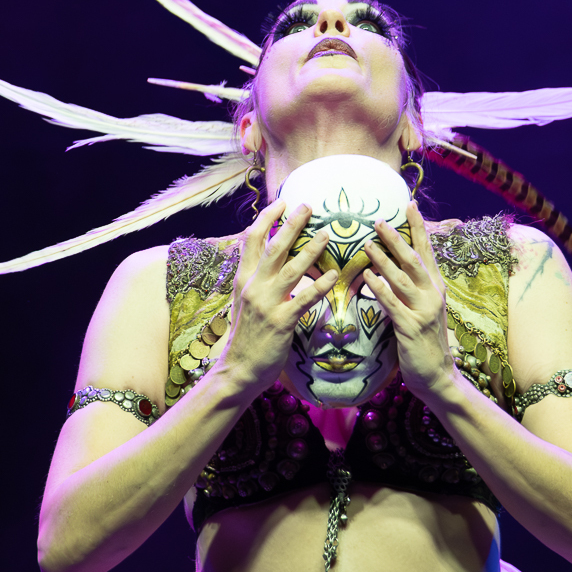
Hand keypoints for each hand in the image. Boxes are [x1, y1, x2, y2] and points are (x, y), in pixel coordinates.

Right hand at [211, 199, 337, 396]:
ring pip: (291, 269)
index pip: (252, 240)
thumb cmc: (246, 336)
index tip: (281, 202)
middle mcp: (253, 286)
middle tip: (307, 206)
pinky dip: (319, 285)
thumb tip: (268, 260)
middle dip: (291, 224)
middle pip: (273, 247)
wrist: (238, 370)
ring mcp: (266, 303)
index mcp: (243, 279)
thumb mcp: (243, 302)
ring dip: (310, 249)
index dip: (266, 218)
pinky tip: (333, 276)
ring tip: (326, 234)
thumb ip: (255, 279)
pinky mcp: (281, 321)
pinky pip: (304, 299)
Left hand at [364, 202, 457, 396]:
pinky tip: (368, 277)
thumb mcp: (423, 309)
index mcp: (435, 287)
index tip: (409, 204)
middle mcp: (432, 294)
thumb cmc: (426, 342)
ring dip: (383, 260)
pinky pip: (393, 304)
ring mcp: (423, 311)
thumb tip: (391, 267)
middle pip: (413, 259)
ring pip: (401, 279)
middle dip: (396, 238)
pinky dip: (380, 289)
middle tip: (378, 220)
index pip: (426, 250)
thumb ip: (411, 288)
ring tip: (367, 244)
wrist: (438, 376)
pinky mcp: (411, 328)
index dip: (418, 227)